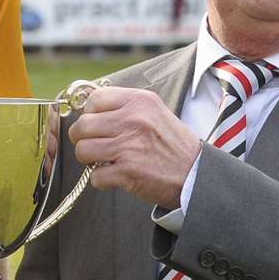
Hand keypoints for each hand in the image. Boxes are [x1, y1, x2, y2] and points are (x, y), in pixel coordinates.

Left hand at [67, 86, 199, 208]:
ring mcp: (128, 146)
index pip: (94, 99)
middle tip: (96, 146)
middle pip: (82, 126)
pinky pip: (94, 176)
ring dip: (89, 160)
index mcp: (139, 101)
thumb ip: (125, 107)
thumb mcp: (154, 112)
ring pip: (82, 150)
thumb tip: (89, 109)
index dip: (90, 114)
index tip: (97, 125)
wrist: (196, 174)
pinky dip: (101, 180)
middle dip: (84, 139)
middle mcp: (132, 120)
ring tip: (104, 161)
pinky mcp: (127, 172)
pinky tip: (116, 177)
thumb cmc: (173, 144)